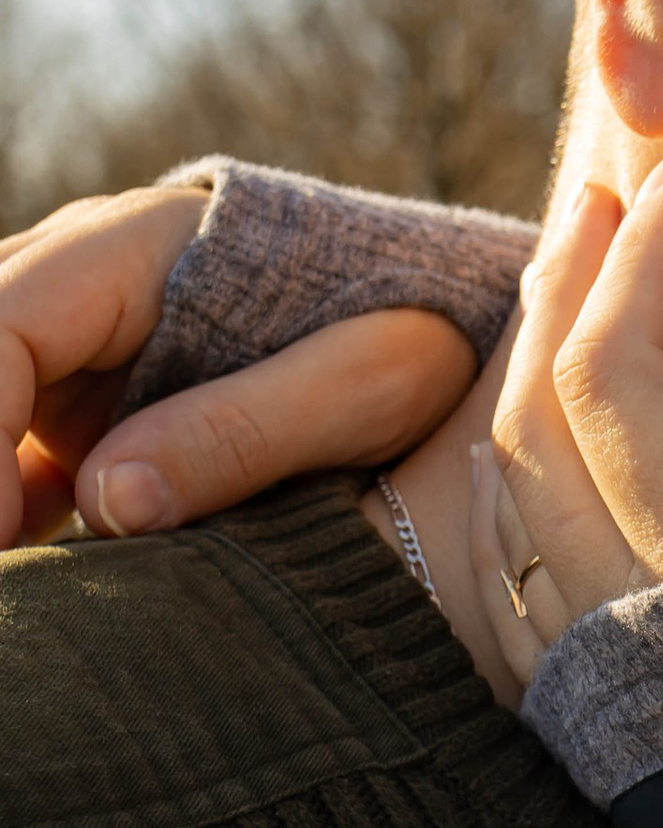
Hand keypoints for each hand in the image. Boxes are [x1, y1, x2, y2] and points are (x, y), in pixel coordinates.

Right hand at [0, 181, 478, 548]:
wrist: (452, 321)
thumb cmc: (424, 333)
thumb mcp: (370, 381)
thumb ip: (249, 431)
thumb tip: (112, 501)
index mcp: (137, 246)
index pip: (1, 319)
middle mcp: (79, 278)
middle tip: (6, 556)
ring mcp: (73, 342)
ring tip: (25, 581)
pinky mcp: (80, 406)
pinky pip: (8, 451)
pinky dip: (9, 509)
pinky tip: (38, 566)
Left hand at [480, 159, 662, 827]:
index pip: (619, 384)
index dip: (637, 265)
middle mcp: (626, 644)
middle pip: (536, 421)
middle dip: (571, 284)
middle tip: (619, 190)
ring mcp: (595, 701)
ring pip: (504, 491)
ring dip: (536, 364)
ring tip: (589, 273)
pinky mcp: (595, 742)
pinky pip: (511, 572)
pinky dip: (518, 467)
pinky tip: (556, 427)